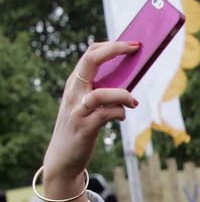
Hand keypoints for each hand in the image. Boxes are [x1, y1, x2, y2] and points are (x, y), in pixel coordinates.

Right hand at [43, 42, 139, 183]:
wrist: (63, 158)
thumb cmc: (82, 127)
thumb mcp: (89, 106)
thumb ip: (104, 92)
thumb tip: (130, 80)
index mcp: (75, 84)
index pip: (90, 54)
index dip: (111, 46)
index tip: (132, 43)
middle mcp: (74, 92)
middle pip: (90, 61)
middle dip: (115, 51)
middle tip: (135, 49)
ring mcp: (78, 110)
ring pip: (101, 93)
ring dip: (123, 95)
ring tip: (134, 102)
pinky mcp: (84, 128)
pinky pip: (106, 115)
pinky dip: (119, 114)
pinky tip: (122, 116)